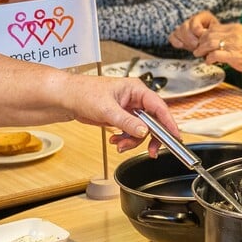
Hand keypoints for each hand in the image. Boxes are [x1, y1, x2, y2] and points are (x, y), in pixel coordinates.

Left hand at [58, 70, 176, 151]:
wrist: (66, 98)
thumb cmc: (83, 93)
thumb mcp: (107, 109)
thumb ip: (127, 122)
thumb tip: (143, 131)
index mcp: (136, 89)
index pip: (159, 107)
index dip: (169, 123)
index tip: (174, 137)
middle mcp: (135, 99)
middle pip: (154, 121)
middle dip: (149, 137)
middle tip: (151, 151)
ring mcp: (129, 109)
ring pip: (142, 130)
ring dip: (132, 141)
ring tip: (119, 144)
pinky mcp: (122, 117)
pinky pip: (131, 132)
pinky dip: (125, 140)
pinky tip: (115, 141)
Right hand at [168, 11, 221, 53]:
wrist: (214, 45)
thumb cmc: (217, 39)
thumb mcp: (217, 34)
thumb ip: (211, 33)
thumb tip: (203, 34)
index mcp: (203, 16)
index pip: (195, 20)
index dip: (197, 29)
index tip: (201, 36)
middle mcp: (192, 20)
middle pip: (185, 26)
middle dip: (190, 37)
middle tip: (197, 45)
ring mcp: (184, 27)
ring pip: (178, 31)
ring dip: (185, 40)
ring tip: (193, 47)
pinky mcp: (179, 36)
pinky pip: (172, 36)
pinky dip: (175, 41)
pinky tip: (181, 46)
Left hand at [192, 21, 241, 75]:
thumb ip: (231, 35)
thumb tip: (218, 38)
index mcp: (235, 28)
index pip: (214, 28)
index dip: (204, 35)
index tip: (201, 41)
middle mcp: (232, 34)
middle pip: (209, 34)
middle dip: (200, 42)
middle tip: (198, 48)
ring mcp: (232, 45)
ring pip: (209, 43)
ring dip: (202, 50)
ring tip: (199, 54)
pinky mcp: (233, 56)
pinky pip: (215, 55)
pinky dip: (209, 58)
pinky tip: (209, 61)